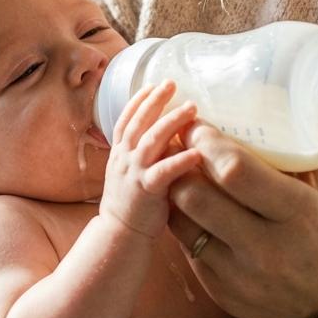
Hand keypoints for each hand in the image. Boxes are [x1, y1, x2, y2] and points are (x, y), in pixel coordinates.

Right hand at [99, 80, 202, 237]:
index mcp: (120, 153)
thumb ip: (147, 154)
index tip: (153, 84)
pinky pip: (164, 171)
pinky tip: (197, 152)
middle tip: (172, 83)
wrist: (119, 234)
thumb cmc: (132, 203)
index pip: (126, 119)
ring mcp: (133, 173)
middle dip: (156, 101)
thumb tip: (170, 136)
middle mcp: (124, 158)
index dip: (139, 100)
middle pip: (140, 122)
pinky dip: (180, 160)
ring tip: (191, 109)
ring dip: (171, 122)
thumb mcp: (132, 172)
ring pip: (151, 140)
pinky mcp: (146, 190)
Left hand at [168, 122, 317, 317]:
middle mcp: (265, 247)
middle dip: (179, 162)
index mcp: (299, 213)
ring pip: (182, 222)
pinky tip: (192, 205)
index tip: (197, 124)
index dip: (207, 142)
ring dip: (174, 191)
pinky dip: (185, 221)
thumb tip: (267, 110)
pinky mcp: (221, 291)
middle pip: (197, 196)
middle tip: (177, 142)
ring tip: (177, 170)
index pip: (235, 171)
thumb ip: (301, 157)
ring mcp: (239, 274)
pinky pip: (187, 247)